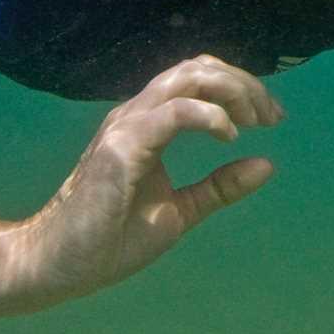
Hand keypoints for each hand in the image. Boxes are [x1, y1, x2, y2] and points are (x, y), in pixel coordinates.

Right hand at [15, 56, 280, 301]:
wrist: (60, 265)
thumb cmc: (111, 239)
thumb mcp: (181, 210)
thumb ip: (219, 187)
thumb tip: (267, 164)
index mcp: (149, 123)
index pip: (198, 79)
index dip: (240, 87)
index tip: (273, 116)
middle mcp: (136, 114)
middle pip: (196, 68)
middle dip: (243, 83)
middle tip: (273, 115)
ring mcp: (125, 127)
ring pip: (185, 78)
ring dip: (230, 91)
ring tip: (255, 119)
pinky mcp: (120, 148)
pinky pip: (172, 113)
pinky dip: (208, 116)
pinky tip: (229, 137)